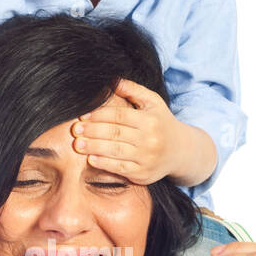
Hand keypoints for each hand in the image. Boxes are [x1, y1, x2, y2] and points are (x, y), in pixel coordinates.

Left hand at [70, 78, 185, 184]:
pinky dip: (104, 164)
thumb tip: (111, 80)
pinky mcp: (143, 174)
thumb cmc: (161, 123)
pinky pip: (121, 169)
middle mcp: (150, 139)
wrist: (181, 151)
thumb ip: (132, 90)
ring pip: (116, 152)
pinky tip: (91, 160)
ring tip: (78, 145)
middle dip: (93, 132)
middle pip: (115, 134)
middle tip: (75, 130)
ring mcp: (147, 158)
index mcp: (150, 120)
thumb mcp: (152, 103)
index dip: (99, 115)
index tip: (82, 116)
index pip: (119, 116)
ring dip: (94, 148)